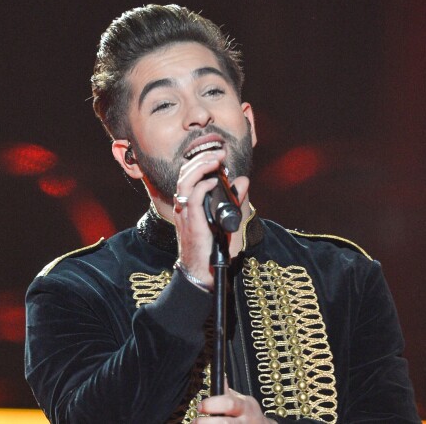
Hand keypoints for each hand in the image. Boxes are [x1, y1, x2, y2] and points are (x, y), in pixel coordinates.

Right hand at [173, 149, 248, 288]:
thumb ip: (233, 198)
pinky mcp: (192, 223)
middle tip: (218, 153)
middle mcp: (183, 206)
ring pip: (185, 182)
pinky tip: (213, 180)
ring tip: (215, 160)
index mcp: (188, 203)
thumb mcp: (226, 216)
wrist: (203, 272)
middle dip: (201, 158)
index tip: (218, 154)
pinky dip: (202, 186)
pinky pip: (192, 198)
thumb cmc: (212, 247)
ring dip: (201, 167)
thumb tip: (243, 180)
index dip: (200, 160)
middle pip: (184, 173)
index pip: (187, 174)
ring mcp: (185, 214)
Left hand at [194, 386, 273, 422]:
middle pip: (226, 423)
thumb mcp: (243, 401)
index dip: (213, 405)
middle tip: (195, 422)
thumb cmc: (249, 414)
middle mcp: (246, 422)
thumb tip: (220, 376)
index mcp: (246, 407)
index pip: (229, 403)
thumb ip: (228, 394)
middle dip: (207, 423)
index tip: (200, 406)